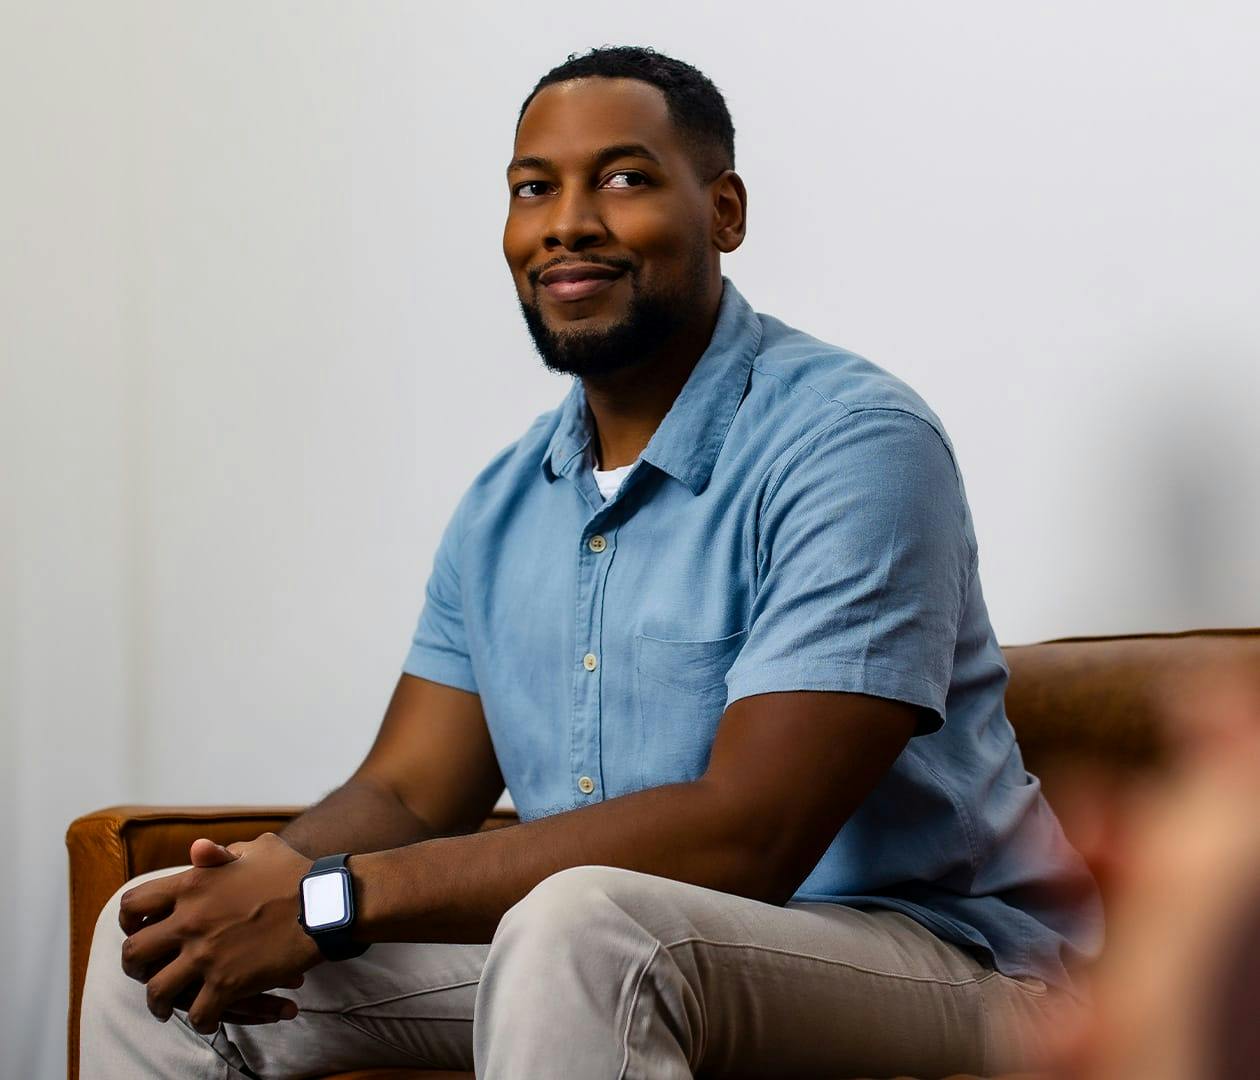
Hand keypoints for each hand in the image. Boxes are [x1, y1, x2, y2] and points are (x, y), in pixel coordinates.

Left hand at [119, 832, 321, 1033]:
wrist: (324, 903)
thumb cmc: (294, 872)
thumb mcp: (256, 849)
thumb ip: (220, 853)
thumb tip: (198, 849)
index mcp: (192, 885)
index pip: (134, 904)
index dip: (129, 920)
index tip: (139, 929)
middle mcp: (190, 921)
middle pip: (135, 952)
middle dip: (135, 966)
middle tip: (147, 971)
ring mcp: (206, 955)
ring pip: (158, 991)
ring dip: (159, 1002)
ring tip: (167, 1006)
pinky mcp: (227, 983)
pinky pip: (198, 1013)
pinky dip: (200, 1020)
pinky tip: (208, 1016)